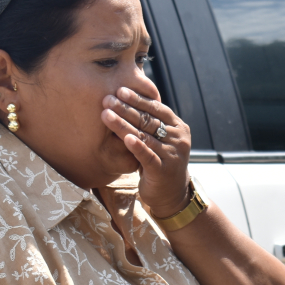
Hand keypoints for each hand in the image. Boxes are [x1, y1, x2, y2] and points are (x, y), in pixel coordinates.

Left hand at [101, 84, 191, 218]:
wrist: (172, 195)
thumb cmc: (161, 162)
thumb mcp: (160, 140)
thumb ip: (151, 123)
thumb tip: (127, 97)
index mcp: (179, 128)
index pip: (157, 109)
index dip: (138, 99)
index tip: (120, 90)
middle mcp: (179, 139)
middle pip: (149, 120)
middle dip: (126, 109)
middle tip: (107, 99)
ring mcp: (173, 155)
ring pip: (145, 136)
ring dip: (123, 124)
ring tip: (105, 114)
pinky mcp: (164, 171)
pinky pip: (148, 156)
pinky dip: (137, 146)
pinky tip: (126, 138)